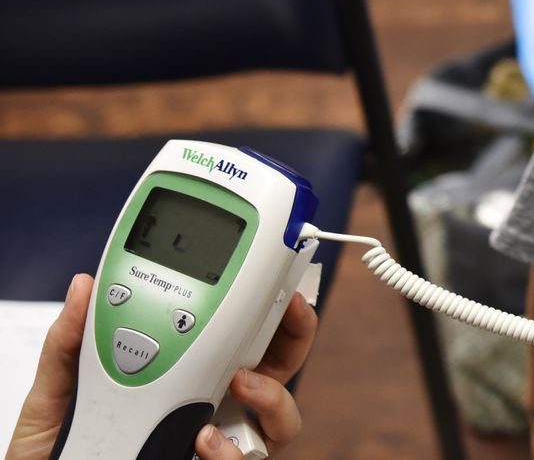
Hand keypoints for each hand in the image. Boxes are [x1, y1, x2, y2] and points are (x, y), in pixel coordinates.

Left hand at [5, 275, 316, 459]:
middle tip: (288, 310)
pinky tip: (204, 438)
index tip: (273, 274)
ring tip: (242, 383)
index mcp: (185, 376)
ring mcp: (212, 445)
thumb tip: (83, 286)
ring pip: (280, 423)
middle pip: (280, 368)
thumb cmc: (56, 449)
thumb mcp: (57, 390)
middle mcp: (211, 409)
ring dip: (273, 395)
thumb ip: (70, 341)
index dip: (268, 304)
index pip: (241, 336)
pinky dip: (229, 454)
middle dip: (295, 333)